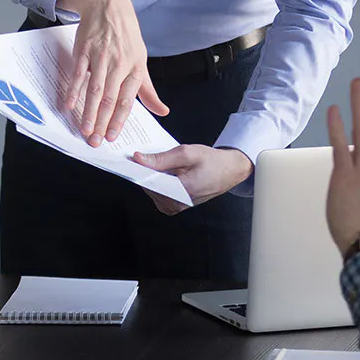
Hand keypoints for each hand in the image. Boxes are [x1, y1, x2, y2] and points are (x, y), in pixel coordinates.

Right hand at [56, 0, 168, 145]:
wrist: (109, 5)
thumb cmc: (126, 36)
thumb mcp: (141, 60)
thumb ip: (148, 89)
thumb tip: (162, 111)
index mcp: (135, 68)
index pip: (127, 100)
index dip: (119, 120)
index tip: (112, 137)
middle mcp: (120, 63)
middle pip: (110, 99)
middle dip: (102, 123)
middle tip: (95, 141)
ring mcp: (101, 56)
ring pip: (95, 90)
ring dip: (89, 112)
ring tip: (84, 130)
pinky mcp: (84, 50)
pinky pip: (78, 74)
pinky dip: (73, 90)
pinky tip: (68, 105)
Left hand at [132, 145, 252, 212]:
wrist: (229, 170)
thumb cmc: (213, 161)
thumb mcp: (187, 153)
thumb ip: (161, 158)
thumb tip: (139, 159)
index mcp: (183, 191)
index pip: (151, 183)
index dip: (139, 170)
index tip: (129, 160)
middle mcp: (178, 203)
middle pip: (149, 188)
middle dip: (143, 172)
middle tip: (139, 157)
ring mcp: (176, 207)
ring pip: (152, 191)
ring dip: (150, 177)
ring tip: (152, 162)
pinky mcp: (175, 206)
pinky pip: (158, 194)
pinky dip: (156, 183)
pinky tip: (160, 171)